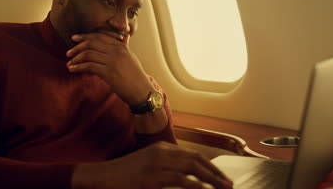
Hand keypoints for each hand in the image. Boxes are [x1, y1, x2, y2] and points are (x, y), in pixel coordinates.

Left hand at [66, 32, 153, 105]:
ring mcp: (112, 61)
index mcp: (121, 47)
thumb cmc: (137, 76)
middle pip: (91, 43)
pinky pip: (89, 66)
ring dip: (76, 58)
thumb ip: (125, 46)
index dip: (85, 36)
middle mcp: (116, 51)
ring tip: (69, 63)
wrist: (142, 91)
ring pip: (88, 54)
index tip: (75, 38)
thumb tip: (126, 37)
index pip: (99, 36)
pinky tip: (72, 69)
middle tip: (69, 52)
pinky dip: (78, 67)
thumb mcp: (132, 57)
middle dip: (77, 47)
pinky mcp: (108, 73)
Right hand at [72, 141, 232, 188]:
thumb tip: (186, 176)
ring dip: (211, 178)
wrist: (103, 176)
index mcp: (162, 148)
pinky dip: (196, 185)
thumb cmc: (125, 174)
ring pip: (192, 167)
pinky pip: (180, 179)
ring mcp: (157, 163)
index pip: (193, 154)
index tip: (221, 175)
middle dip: (215, 171)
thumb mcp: (148, 165)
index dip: (210, 164)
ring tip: (224, 188)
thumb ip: (166, 167)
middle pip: (196, 159)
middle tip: (228, 183)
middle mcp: (162, 152)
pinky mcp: (152, 177)